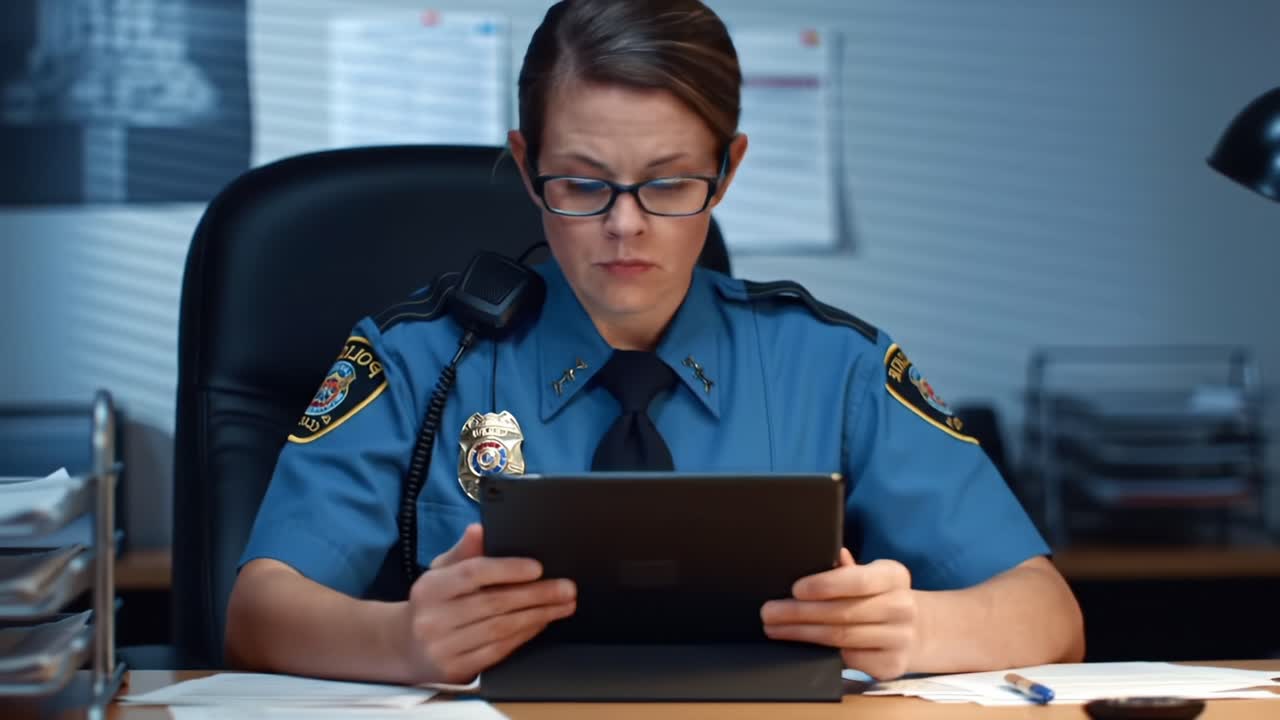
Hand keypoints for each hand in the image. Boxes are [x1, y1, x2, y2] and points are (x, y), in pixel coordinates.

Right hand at [402, 523, 575, 683]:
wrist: (403, 645)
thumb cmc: (432, 602)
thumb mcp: (440, 572)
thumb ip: (463, 552)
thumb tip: (479, 530)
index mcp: (430, 588)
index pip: (473, 573)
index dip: (508, 569)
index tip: (538, 567)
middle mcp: (434, 618)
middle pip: (494, 603)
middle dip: (537, 595)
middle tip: (566, 588)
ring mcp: (444, 647)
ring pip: (500, 629)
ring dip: (538, 616)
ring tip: (562, 605)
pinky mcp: (456, 669)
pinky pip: (498, 651)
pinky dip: (524, 635)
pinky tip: (541, 623)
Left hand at [760, 548, 916, 679]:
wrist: (919, 631)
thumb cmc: (881, 597)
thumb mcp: (872, 575)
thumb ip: (848, 569)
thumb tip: (828, 556)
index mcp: (894, 576)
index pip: (857, 581)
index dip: (824, 586)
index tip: (795, 589)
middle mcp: (902, 607)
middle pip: (842, 613)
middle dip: (799, 613)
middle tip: (769, 612)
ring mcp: (899, 639)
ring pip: (840, 638)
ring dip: (802, 634)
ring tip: (775, 628)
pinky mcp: (891, 665)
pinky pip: (849, 659)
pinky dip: (822, 652)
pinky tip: (802, 645)